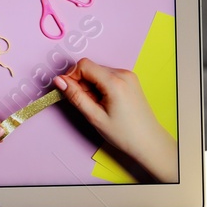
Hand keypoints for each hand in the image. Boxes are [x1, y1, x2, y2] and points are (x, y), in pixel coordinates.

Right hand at [54, 58, 176, 181]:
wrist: (148, 141)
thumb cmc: (124, 133)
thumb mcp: (95, 117)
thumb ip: (76, 96)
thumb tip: (59, 81)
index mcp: (115, 82)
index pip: (84, 65)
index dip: (72, 76)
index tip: (69, 92)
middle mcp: (123, 74)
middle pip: (91, 68)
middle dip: (82, 83)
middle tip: (87, 104)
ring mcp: (128, 76)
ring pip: (98, 72)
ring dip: (91, 86)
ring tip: (98, 106)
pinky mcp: (130, 80)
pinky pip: (108, 76)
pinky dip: (101, 86)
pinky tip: (105, 102)